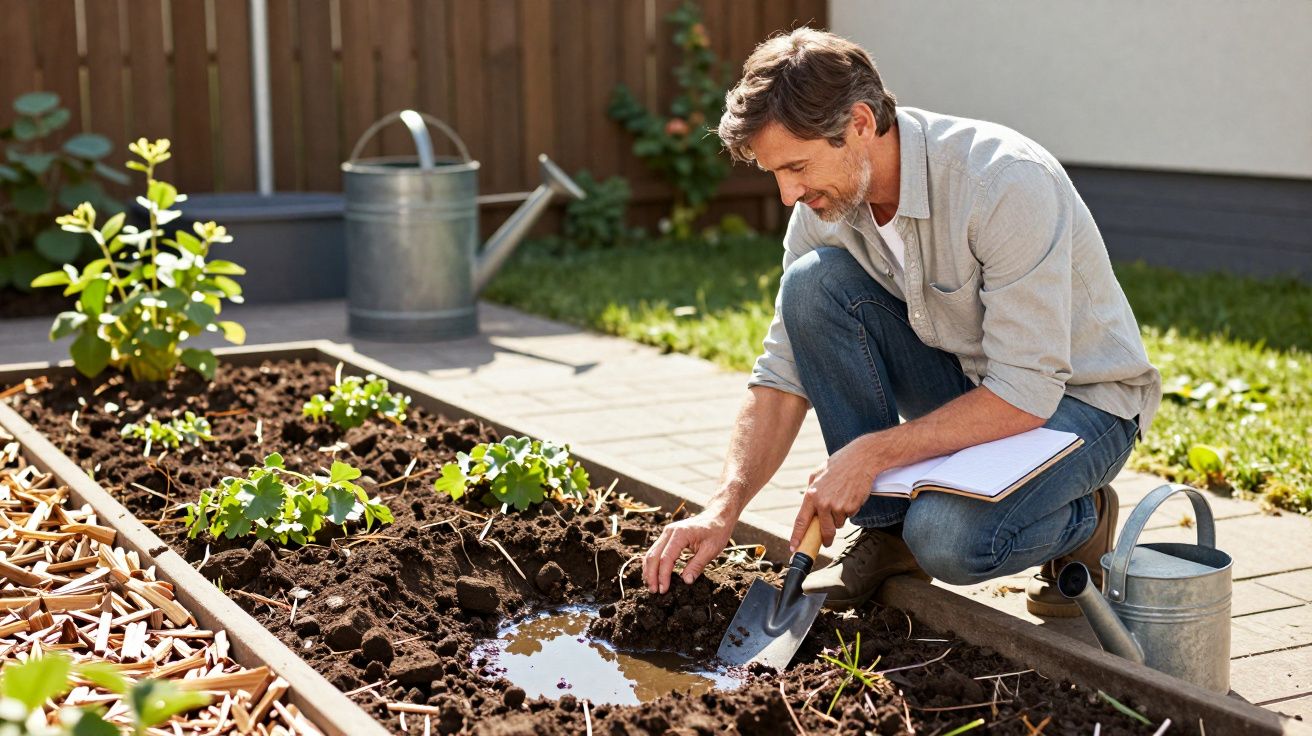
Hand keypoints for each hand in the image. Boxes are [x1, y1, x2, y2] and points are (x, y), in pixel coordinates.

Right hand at [643, 505, 735, 593]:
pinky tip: (654, 575)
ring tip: (652, 586)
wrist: (717, 516)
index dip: (663, 576)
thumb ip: (697, 565)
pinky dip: (653, 564)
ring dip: (650, 570)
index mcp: (680, 534)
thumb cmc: (716, 531)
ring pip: (651, 553)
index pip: (666, 558)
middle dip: (652, 575)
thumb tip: (686, 581)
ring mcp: (667, 533)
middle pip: (653, 556)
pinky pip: (656, 551)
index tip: (663, 590)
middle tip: (654, 591)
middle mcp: (669, 532)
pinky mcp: (668, 536)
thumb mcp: (711, 550)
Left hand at [791, 435, 880, 549]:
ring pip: (838, 523)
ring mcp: (838, 506)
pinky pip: (849, 516)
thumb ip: (811, 491)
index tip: (794, 547)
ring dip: (839, 517)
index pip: (801, 521)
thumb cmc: (839, 465)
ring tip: (842, 499)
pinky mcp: (851, 507)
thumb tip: (808, 507)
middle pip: (823, 530)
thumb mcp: (817, 474)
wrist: (861, 459)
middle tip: (826, 542)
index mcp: (811, 495)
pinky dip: (850, 510)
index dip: (797, 536)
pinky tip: (850, 497)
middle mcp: (823, 503)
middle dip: (825, 538)